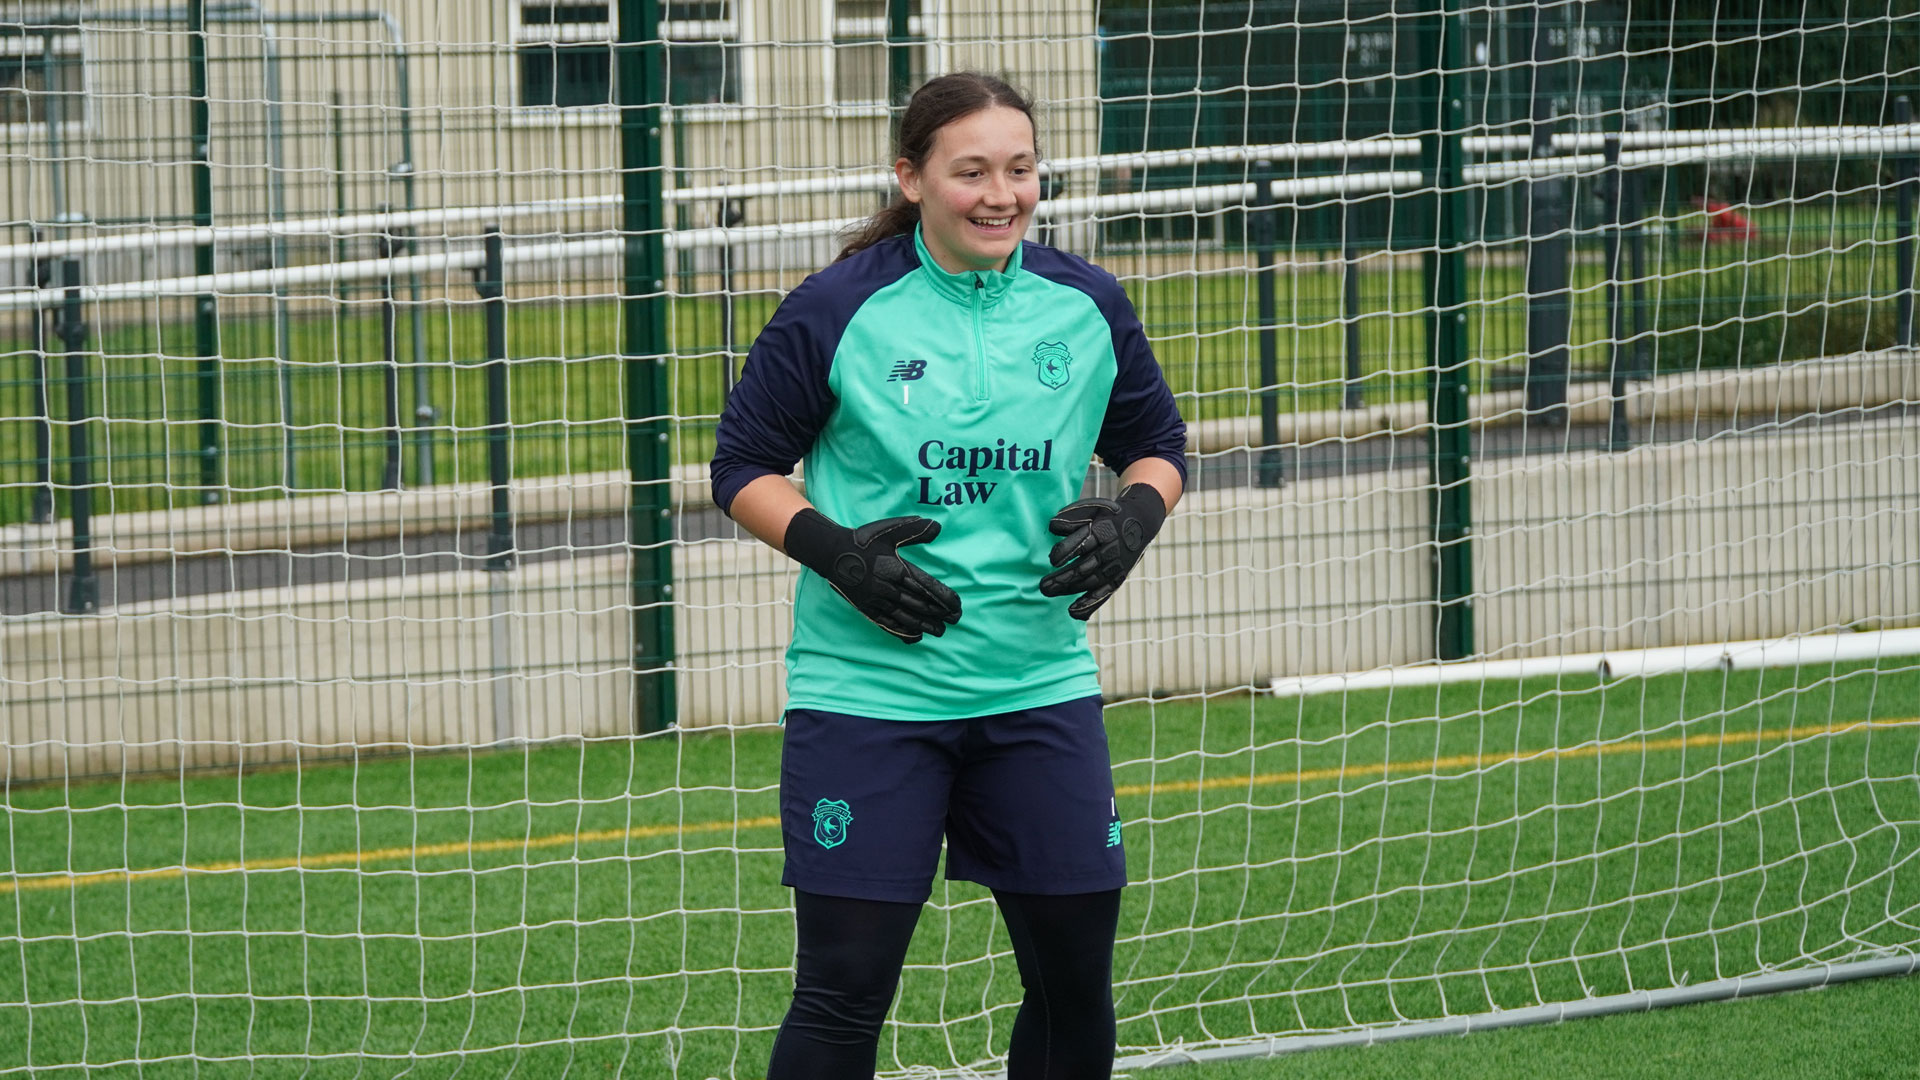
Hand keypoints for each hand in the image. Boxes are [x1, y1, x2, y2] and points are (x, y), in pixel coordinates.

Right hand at [782, 509, 962, 642]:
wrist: (831, 553)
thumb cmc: (862, 540)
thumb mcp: (889, 530)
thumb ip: (915, 530)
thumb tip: (937, 527)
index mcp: (896, 569)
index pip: (926, 587)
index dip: (943, 598)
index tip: (957, 605)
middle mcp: (888, 587)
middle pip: (919, 604)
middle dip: (939, 614)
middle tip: (955, 620)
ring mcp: (876, 600)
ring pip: (905, 616)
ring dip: (924, 625)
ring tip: (940, 631)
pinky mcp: (866, 608)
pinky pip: (887, 623)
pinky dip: (902, 631)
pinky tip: (914, 636)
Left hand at [1038, 483, 1167, 619]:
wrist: (1140, 523)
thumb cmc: (1108, 516)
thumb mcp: (1093, 509)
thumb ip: (1072, 518)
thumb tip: (1052, 527)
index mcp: (1102, 531)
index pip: (1081, 544)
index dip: (1065, 553)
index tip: (1052, 560)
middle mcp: (1109, 550)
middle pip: (1083, 567)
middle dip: (1062, 578)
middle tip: (1043, 585)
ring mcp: (1114, 567)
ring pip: (1090, 582)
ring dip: (1068, 590)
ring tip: (1048, 592)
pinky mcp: (1118, 578)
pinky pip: (1103, 594)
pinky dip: (1088, 604)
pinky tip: (1072, 612)